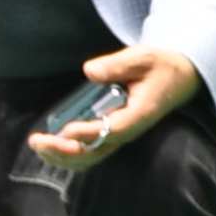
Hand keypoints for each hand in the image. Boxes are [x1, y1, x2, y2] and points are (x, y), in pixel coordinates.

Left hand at [26, 46, 197, 173]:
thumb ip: (118, 64)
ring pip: (90, 157)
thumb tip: (90, 70)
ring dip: (62, 155)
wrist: (178, 78)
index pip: (114, 130)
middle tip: (38, 141)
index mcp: (139, 113)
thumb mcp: (143, 57)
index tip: (67, 129)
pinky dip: (67, 153)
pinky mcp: (111, 134)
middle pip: (96, 153)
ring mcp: (119, 135)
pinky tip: (49, 144)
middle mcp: (128, 130)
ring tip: (38, 144)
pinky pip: (89, 151)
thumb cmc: (160, 67)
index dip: (90, 133)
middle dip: (64, 151)